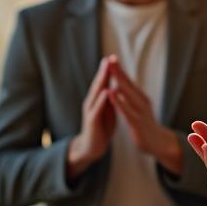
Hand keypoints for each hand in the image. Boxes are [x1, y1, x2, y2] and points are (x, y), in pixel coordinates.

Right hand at [66, 56, 118, 176]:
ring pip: (96, 93)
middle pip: (98, 84)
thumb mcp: (107, 111)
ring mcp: (90, 111)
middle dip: (104, 70)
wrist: (91, 148)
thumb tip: (116, 86)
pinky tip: (106, 91)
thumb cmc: (100, 129)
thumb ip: (110, 99)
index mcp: (97, 100)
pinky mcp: (91, 121)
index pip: (103, 82)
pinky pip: (97, 108)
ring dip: (101, 81)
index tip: (114, 57)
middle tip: (109, 57)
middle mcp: (91, 102)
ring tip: (106, 69)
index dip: (108, 70)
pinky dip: (102, 99)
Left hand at [106, 62, 182, 169]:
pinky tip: (111, 93)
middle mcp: (142, 102)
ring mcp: (140, 112)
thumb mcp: (139, 108)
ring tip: (110, 71)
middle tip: (110, 58)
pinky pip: (127, 110)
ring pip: (128, 94)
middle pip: (128, 84)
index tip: (111, 57)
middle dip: (119, 71)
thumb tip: (121, 84)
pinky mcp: (137, 123)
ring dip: (119, 82)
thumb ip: (131, 97)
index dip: (120, 70)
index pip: (128, 81)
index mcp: (140, 98)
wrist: (159, 144)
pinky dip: (119, 101)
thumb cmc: (146, 125)